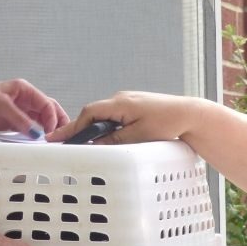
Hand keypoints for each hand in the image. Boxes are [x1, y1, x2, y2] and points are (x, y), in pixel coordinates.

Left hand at [0, 79, 68, 136]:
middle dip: (56, 122)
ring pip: (39, 121)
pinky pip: (27, 129)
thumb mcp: (0, 104)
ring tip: (51, 141)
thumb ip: (19, 118)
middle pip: (47, 111)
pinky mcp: (9, 122)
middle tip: (62, 135)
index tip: (51, 131)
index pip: (46, 103)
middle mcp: (22, 100)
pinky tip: (36, 142)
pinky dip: (33, 135)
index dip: (52, 117)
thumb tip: (34, 131)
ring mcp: (17, 112)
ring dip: (46, 130)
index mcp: (24, 89)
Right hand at [45, 91, 203, 143]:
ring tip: (85, 145)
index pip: (88, 114)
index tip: (57, 138)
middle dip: (80, 130)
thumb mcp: (138, 136)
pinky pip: (113, 117)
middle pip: (92, 115)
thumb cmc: (168, 123)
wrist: (189, 114)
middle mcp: (120, 99)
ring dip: (95, 130)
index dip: (72, 127)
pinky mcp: (133, 107)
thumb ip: (114, 140)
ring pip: (103, 117)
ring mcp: (127, 102)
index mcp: (119, 103)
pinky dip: (106, 128)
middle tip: (65, 144)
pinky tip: (106, 140)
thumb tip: (94, 145)